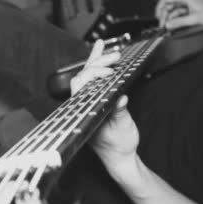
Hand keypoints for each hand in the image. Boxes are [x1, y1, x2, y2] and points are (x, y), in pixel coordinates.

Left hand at [69, 40, 139, 176]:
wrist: (120, 158)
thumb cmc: (119, 146)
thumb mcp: (122, 129)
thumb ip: (119, 114)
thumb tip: (121, 99)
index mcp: (84, 111)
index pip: (80, 85)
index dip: (93, 74)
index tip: (111, 73)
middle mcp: (83, 105)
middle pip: (83, 76)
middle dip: (98, 63)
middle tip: (115, 56)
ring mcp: (89, 103)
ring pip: (87, 77)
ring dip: (95, 60)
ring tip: (102, 45)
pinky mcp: (97, 102)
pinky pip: (95, 81)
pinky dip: (98, 67)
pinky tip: (103, 55)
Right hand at [155, 0, 202, 29]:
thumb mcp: (194, 18)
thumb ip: (179, 22)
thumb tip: (168, 24)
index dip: (159, 8)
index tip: (157, 17)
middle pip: (167, 6)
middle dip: (164, 15)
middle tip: (163, 25)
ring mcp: (185, 4)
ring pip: (172, 11)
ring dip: (169, 19)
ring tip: (168, 27)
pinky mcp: (187, 10)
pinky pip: (177, 14)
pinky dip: (175, 20)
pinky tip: (174, 25)